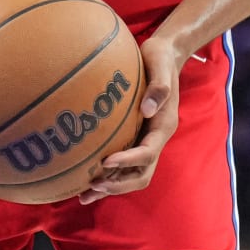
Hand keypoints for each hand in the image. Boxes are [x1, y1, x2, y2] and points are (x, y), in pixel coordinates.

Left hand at [79, 35, 185, 204]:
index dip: (128, 161)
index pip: (148, 152)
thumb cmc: (161, 58)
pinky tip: (84, 179)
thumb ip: (158, 87)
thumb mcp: (161, 65)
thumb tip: (147, 109)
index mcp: (164, 125)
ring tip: (84, 195)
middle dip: (118, 184)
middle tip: (93, 185)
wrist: (166, 54)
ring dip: (110, 186)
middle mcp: (155, 137)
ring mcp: (145, 139)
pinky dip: (107, 174)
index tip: (106, 162)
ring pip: (131, 174)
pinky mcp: (134, 136)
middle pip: (141, 174)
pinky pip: (122, 163)